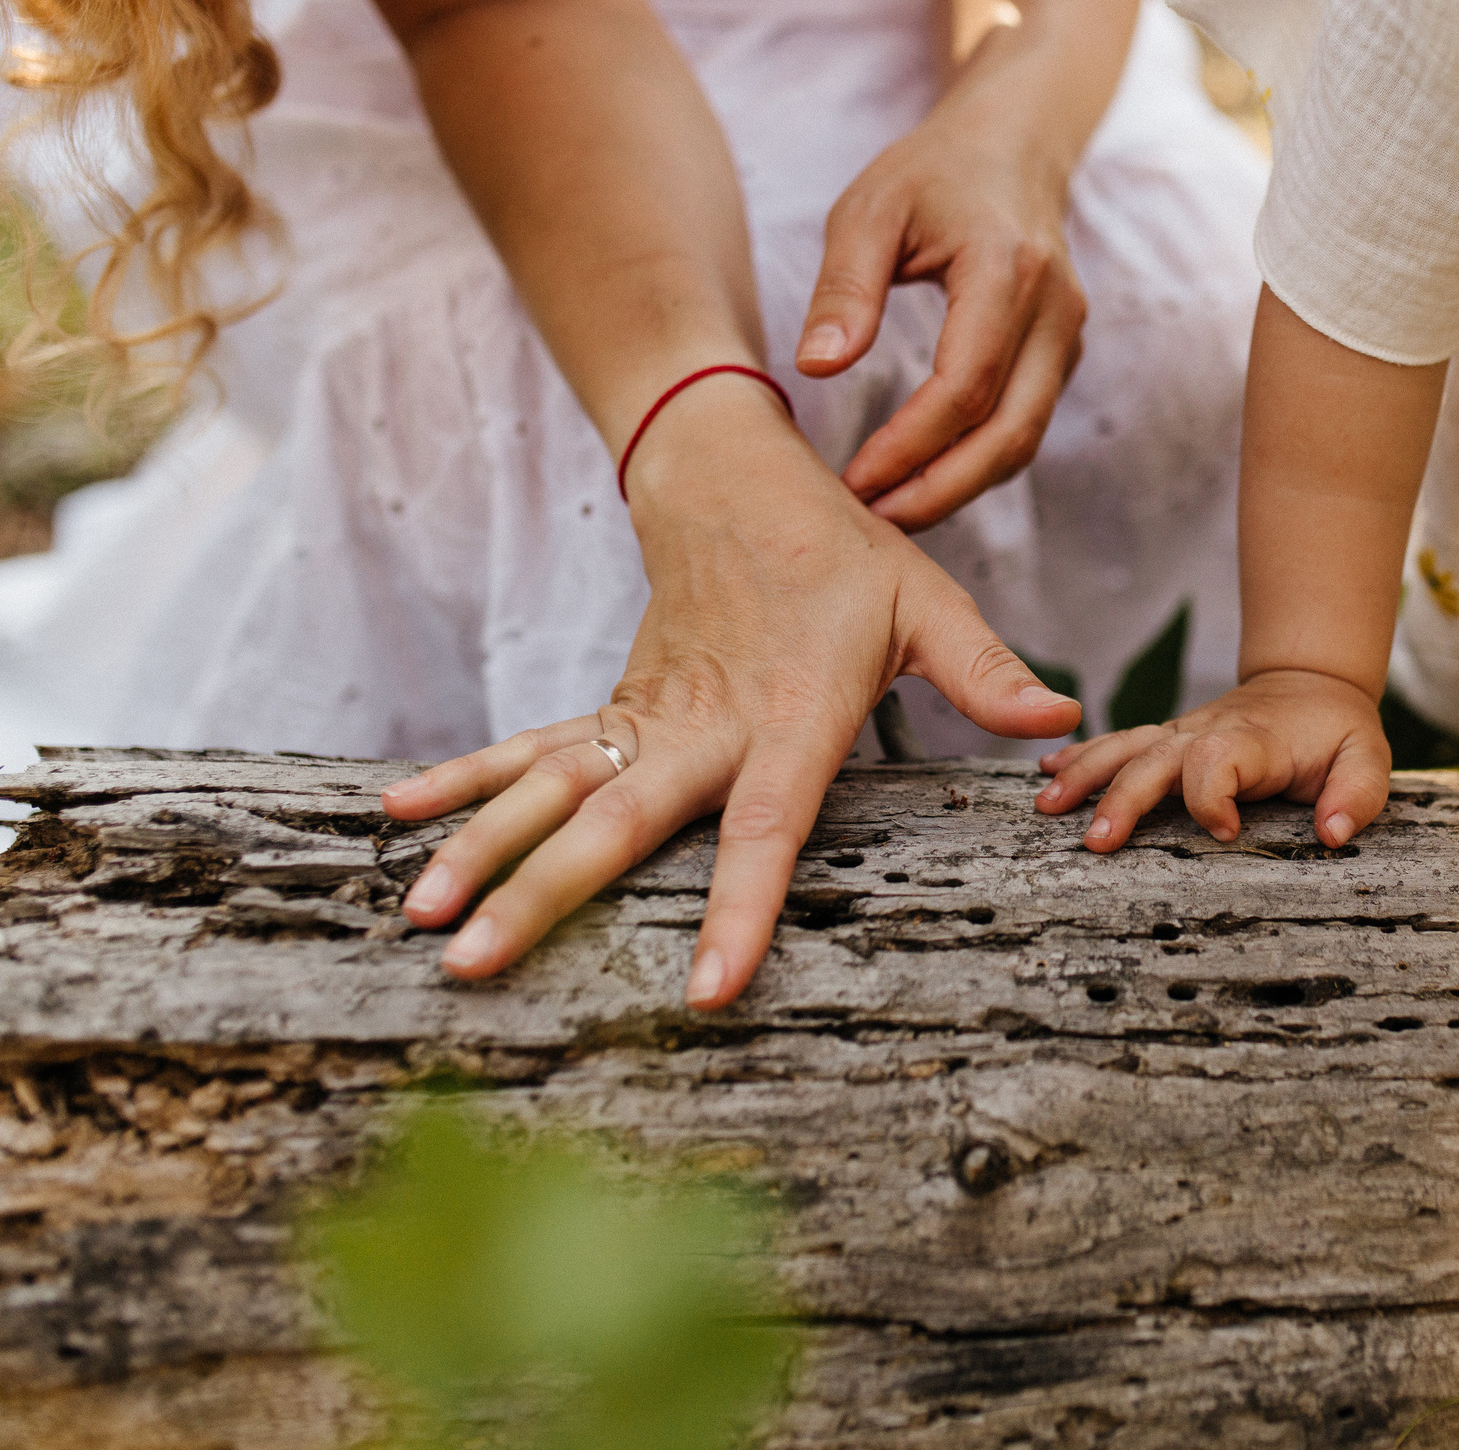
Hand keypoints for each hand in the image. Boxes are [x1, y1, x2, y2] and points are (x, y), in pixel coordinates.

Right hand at [380, 388, 1081, 1009]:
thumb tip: (1061, 723)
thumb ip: (985, 670)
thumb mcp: (926, 600)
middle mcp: (703, 724)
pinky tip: (396, 826)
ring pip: (554, 790)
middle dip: (542, 893)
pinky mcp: (611, 705)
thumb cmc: (843, 552)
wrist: (734, 472)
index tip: (705, 987)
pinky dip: (464, 784)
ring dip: (481, 848)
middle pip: (620, 822)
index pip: (766, 827)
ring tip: (419, 917)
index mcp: (790, 715)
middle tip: (473, 961)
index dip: (739, 907)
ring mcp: (644, 715)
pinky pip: (530, 750)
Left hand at [794, 81, 1086, 531]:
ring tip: (890, 510)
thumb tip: (817, 368)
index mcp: (1006, 269)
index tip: (855, 479)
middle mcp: (1054, 310)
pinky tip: (923, 476)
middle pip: (1009, 433)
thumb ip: (844, 288)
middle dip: (940, 489)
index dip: (911, 445)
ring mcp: (1069, 335)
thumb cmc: (933, 173)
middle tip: (873, 520)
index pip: (966, 383)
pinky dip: (977, 462)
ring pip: (1024, 440)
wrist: (1012, 146)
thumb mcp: (869, 211)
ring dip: (960, 486)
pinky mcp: (1063, 354)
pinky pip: (1025, 425)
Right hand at [1033, 669, 1392, 852]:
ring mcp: (1182, 733)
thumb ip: (1357, 794)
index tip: (1223, 831)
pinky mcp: (1168, 738)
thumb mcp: (1368, 759)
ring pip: (1126, 747)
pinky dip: (1082, 754)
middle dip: (1123, 798)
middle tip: (1096, 840)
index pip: (1219, 759)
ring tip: (1047, 806)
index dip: (1213, 795)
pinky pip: (1120, 743)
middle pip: (1156, 759)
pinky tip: (1046, 772)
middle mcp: (1208, 732)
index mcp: (1255, 741)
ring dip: (1085, 774)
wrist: (1310, 683)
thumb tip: (1333, 834)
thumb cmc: (1337, 732)